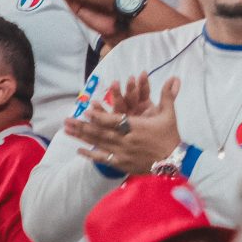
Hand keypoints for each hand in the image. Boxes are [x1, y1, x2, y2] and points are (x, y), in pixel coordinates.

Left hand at [64, 76, 182, 172]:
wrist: (173, 160)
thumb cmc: (169, 135)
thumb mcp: (169, 114)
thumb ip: (168, 95)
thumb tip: (174, 77)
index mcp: (136, 127)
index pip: (114, 120)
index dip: (100, 116)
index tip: (86, 110)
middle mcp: (126, 140)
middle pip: (101, 132)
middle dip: (83, 126)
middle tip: (67, 121)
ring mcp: (122, 153)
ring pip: (98, 144)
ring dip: (82, 137)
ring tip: (67, 131)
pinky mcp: (121, 163)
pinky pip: (103, 159)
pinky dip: (90, 154)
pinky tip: (78, 150)